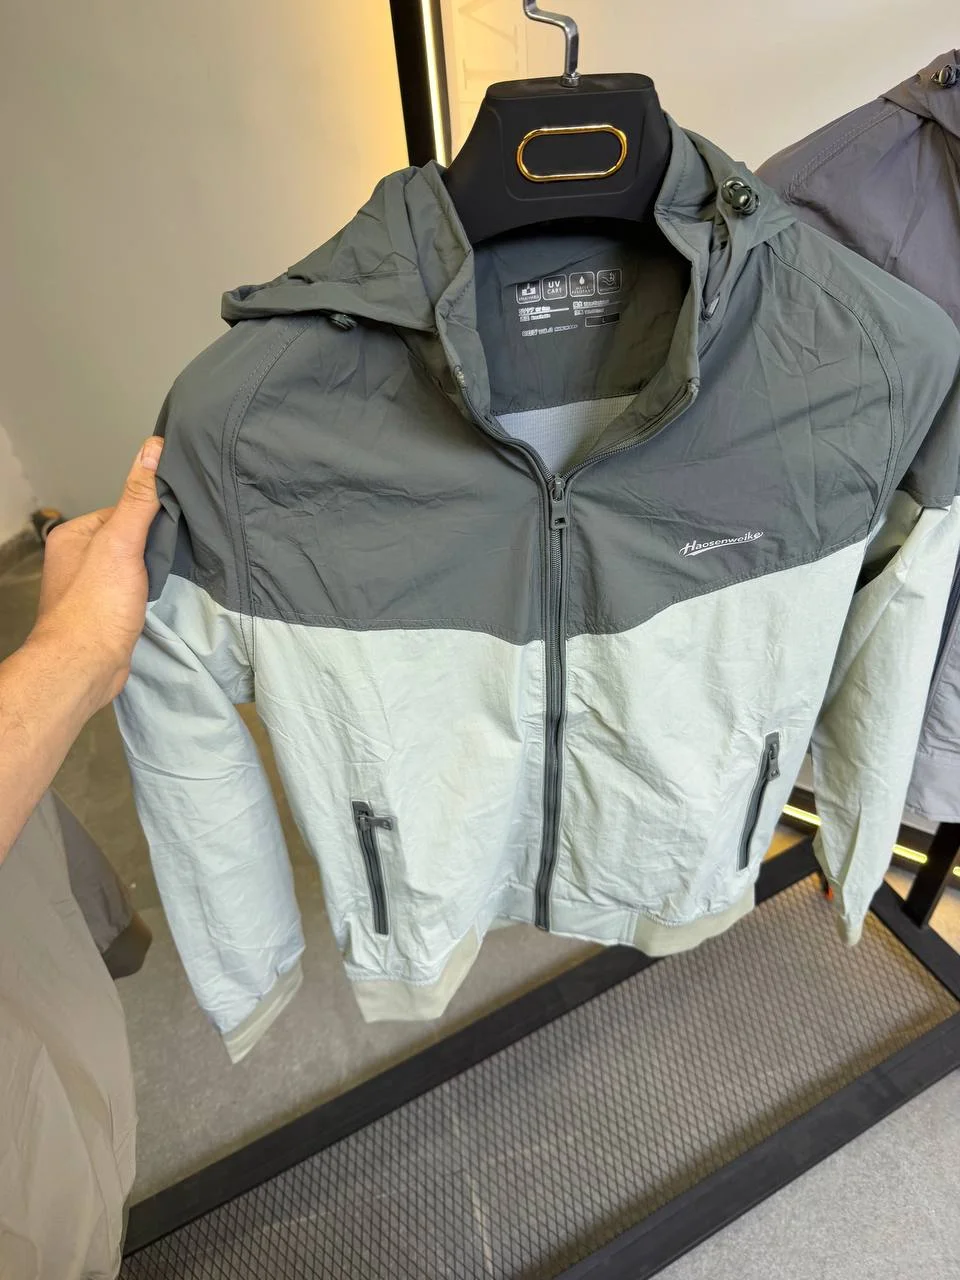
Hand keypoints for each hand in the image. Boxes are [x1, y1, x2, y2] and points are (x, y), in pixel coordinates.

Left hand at [29, 437, 163, 708]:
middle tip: (176, 553)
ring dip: (153, 571)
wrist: (85, 668)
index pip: (123, 510)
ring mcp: (90, 588)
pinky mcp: (105, 613)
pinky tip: (158, 598)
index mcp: (74, 535)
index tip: (175, 524)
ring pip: (132, 566)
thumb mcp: (122, 542)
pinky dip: (148, 592)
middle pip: (129, 538)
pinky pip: (132, 590)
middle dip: (153, 545)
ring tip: (168, 577)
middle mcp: (77, 559)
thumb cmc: (96, 606)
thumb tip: (153, 448)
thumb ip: (139, 497)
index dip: (151, 516)